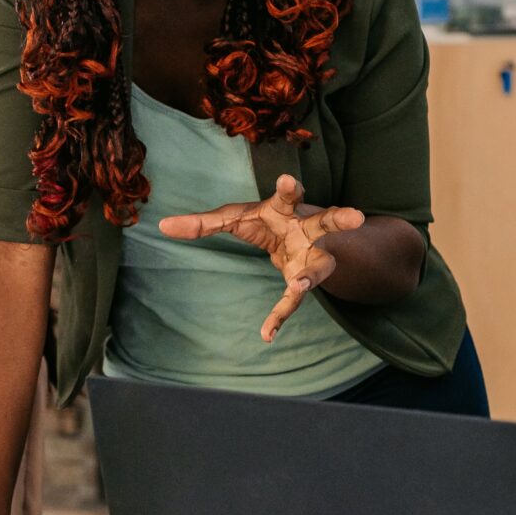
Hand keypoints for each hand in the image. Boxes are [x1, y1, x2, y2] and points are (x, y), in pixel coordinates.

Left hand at [157, 173, 365, 341]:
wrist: (303, 241)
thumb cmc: (268, 222)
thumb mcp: (237, 218)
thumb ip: (204, 223)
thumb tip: (161, 225)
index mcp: (287, 209)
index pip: (289, 194)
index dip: (289, 187)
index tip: (287, 180)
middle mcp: (308, 231)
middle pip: (327, 222)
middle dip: (340, 219)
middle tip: (355, 216)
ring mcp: (313, 259)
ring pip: (320, 268)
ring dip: (312, 278)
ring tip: (298, 285)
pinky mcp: (306, 281)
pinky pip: (294, 302)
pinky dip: (279, 317)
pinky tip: (266, 334)